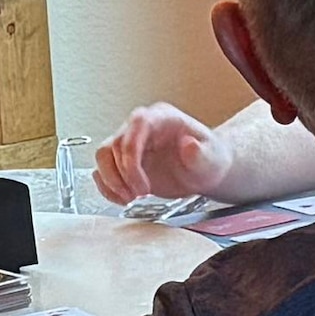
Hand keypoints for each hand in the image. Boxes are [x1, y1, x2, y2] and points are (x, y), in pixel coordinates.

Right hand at [94, 102, 221, 206]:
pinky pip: (102, 170)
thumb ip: (201, 154)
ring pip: (103, 156)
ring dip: (112, 181)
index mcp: (161, 117)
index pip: (136, 126)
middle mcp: (141, 127)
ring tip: (129, 198)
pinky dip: (108, 187)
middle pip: (114, 144)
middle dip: (123, 175)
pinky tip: (123, 198)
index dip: (132, 156)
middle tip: (139, 195)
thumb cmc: (208, 160)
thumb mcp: (212, 159)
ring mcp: (129, 143)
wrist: (205, 170)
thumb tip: (188, 145)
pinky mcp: (122, 160)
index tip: (142, 184)